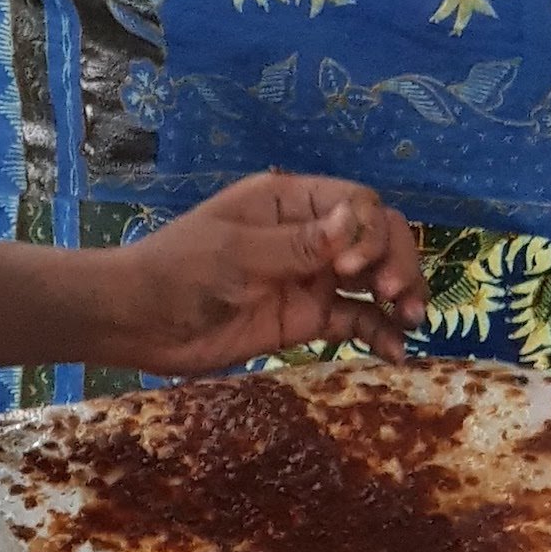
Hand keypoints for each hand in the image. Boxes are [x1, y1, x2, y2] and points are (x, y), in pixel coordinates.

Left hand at [117, 171, 428, 376]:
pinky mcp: (305, 317)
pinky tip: (395, 351)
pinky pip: (355, 319)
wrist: (139, 321)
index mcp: (288, 201)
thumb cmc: (179, 271)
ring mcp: (309, 277)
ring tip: (411, 320)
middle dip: (396, 260)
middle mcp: (308, 234)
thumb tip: (358, 223)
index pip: (356, 202)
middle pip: (376, 237)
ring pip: (374, 277)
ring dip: (401, 294)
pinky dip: (379, 331)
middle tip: (396, 295)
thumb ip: (299, 244)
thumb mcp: (237, 253)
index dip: (370, 231)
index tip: (353, 268)